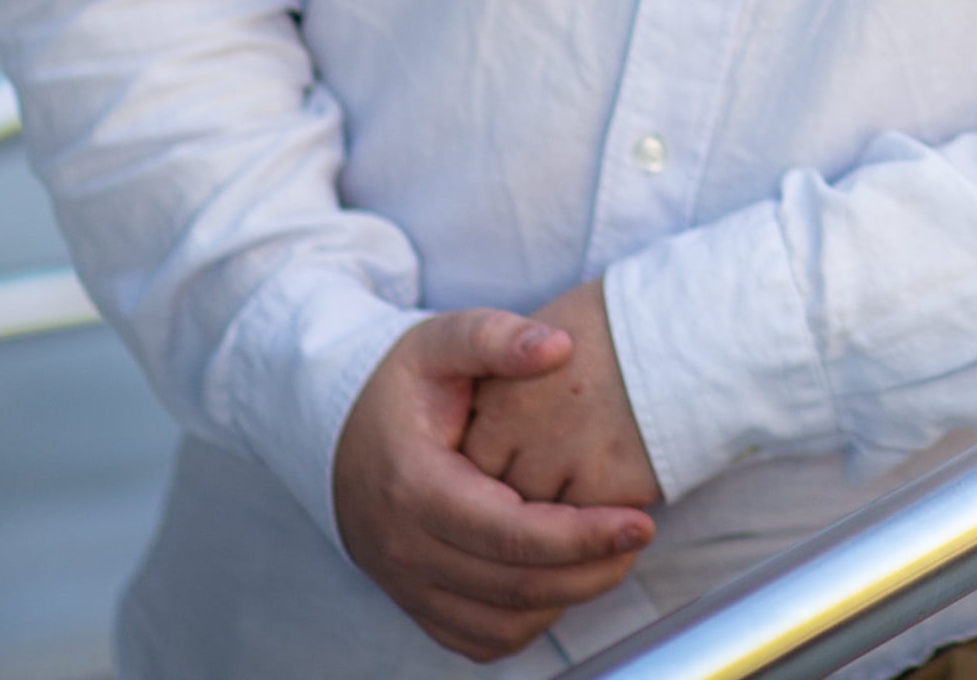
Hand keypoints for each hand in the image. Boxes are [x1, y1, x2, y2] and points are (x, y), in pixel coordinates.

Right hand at [332, 307, 657, 662]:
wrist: (337, 430)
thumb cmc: (401, 385)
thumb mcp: (441, 340)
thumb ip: (497, 337)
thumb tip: (558, 346)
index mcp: (415, 487)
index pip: (511, 534)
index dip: (581, 536)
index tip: (638, 522)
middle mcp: (404, 549)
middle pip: (514, 586)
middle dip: (590, 570)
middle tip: (640, 536)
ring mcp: (405, 584)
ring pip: (500, 624)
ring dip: (566, 599)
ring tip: (611, 557)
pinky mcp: (414, 602)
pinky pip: (478, 638)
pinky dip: (527, 622)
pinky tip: (561, 580)